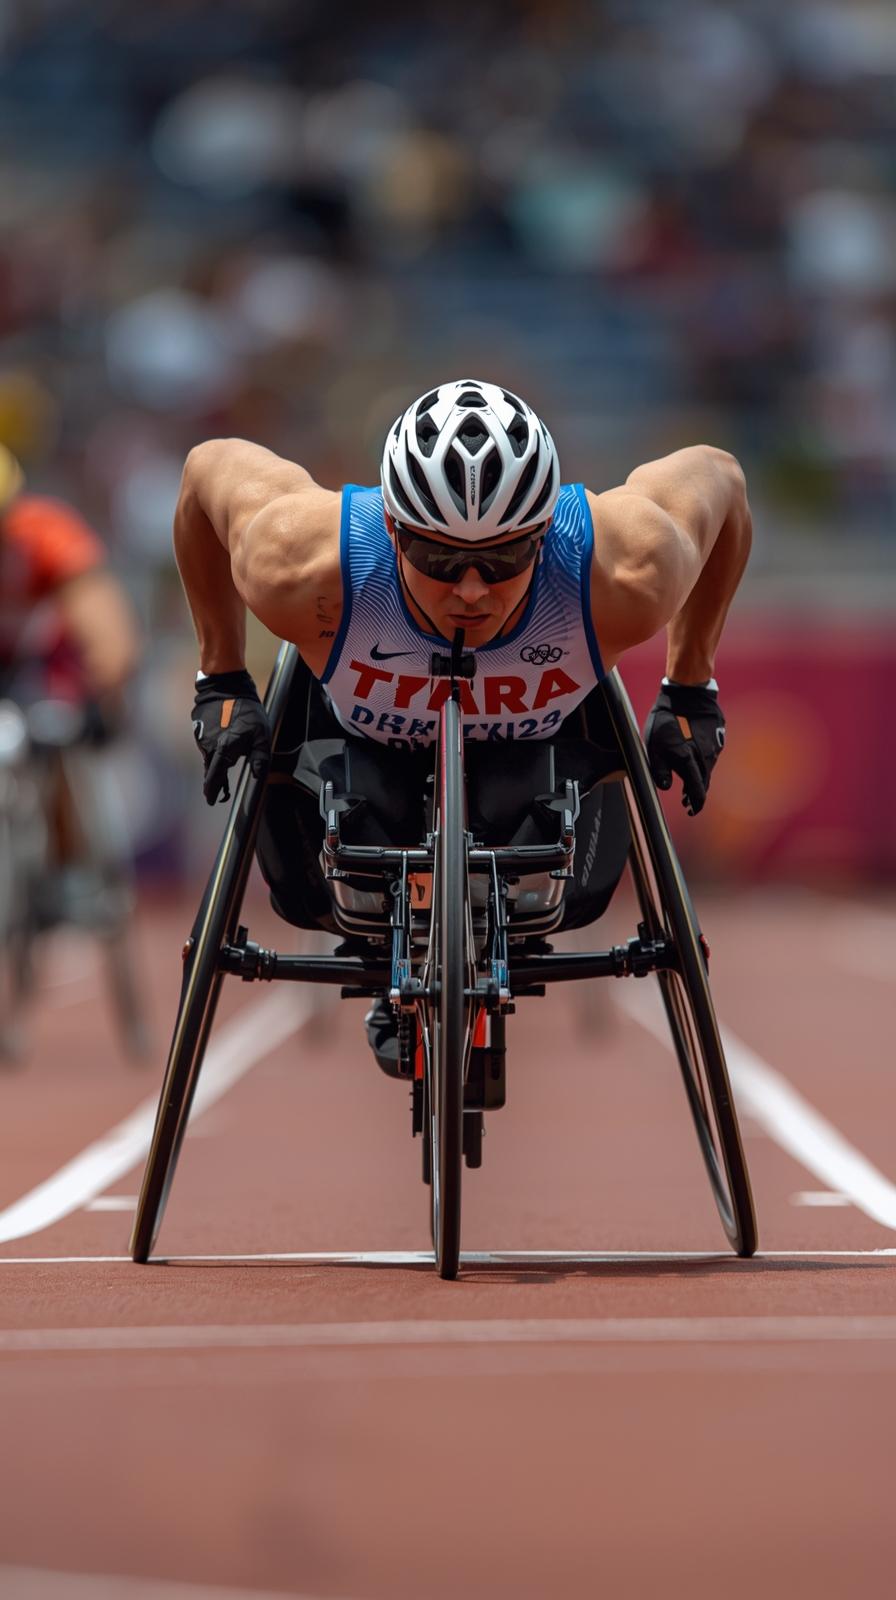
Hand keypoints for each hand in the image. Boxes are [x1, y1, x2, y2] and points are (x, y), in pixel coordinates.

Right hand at [191, 669, 270, 804]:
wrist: (226, 685)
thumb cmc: (247, 710)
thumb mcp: (261, 735)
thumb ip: (260, 758)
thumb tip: (258, 777)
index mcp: (224, 749)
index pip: (215, 776)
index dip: (213, 790)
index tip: (212, 800)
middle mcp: (209, 744)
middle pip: (212, 768)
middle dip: (216, 778)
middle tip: (222, 788)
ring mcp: (201, 735)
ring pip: (209, 754)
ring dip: (217, 757)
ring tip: (229, 750)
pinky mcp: (197, 727)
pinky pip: (205, 741)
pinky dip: (213, 743)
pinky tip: (222, 735)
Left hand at [644, 680, 725, 815]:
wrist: (688, 692)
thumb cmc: (667, 717)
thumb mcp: (654, 744)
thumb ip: (659, 768)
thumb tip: (665, 787)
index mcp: (689, 760)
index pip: (696, 790)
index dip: (695, 803)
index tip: (692, 811)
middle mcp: (706, 756)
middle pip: (704, 781)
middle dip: (695, 793)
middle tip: (686, 801)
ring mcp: (715, 746)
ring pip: (708, 767)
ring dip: (699, 776)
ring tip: (689, 782)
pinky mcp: (718, 736)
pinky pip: (711, 753)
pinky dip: (704, 760)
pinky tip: (695, 757)